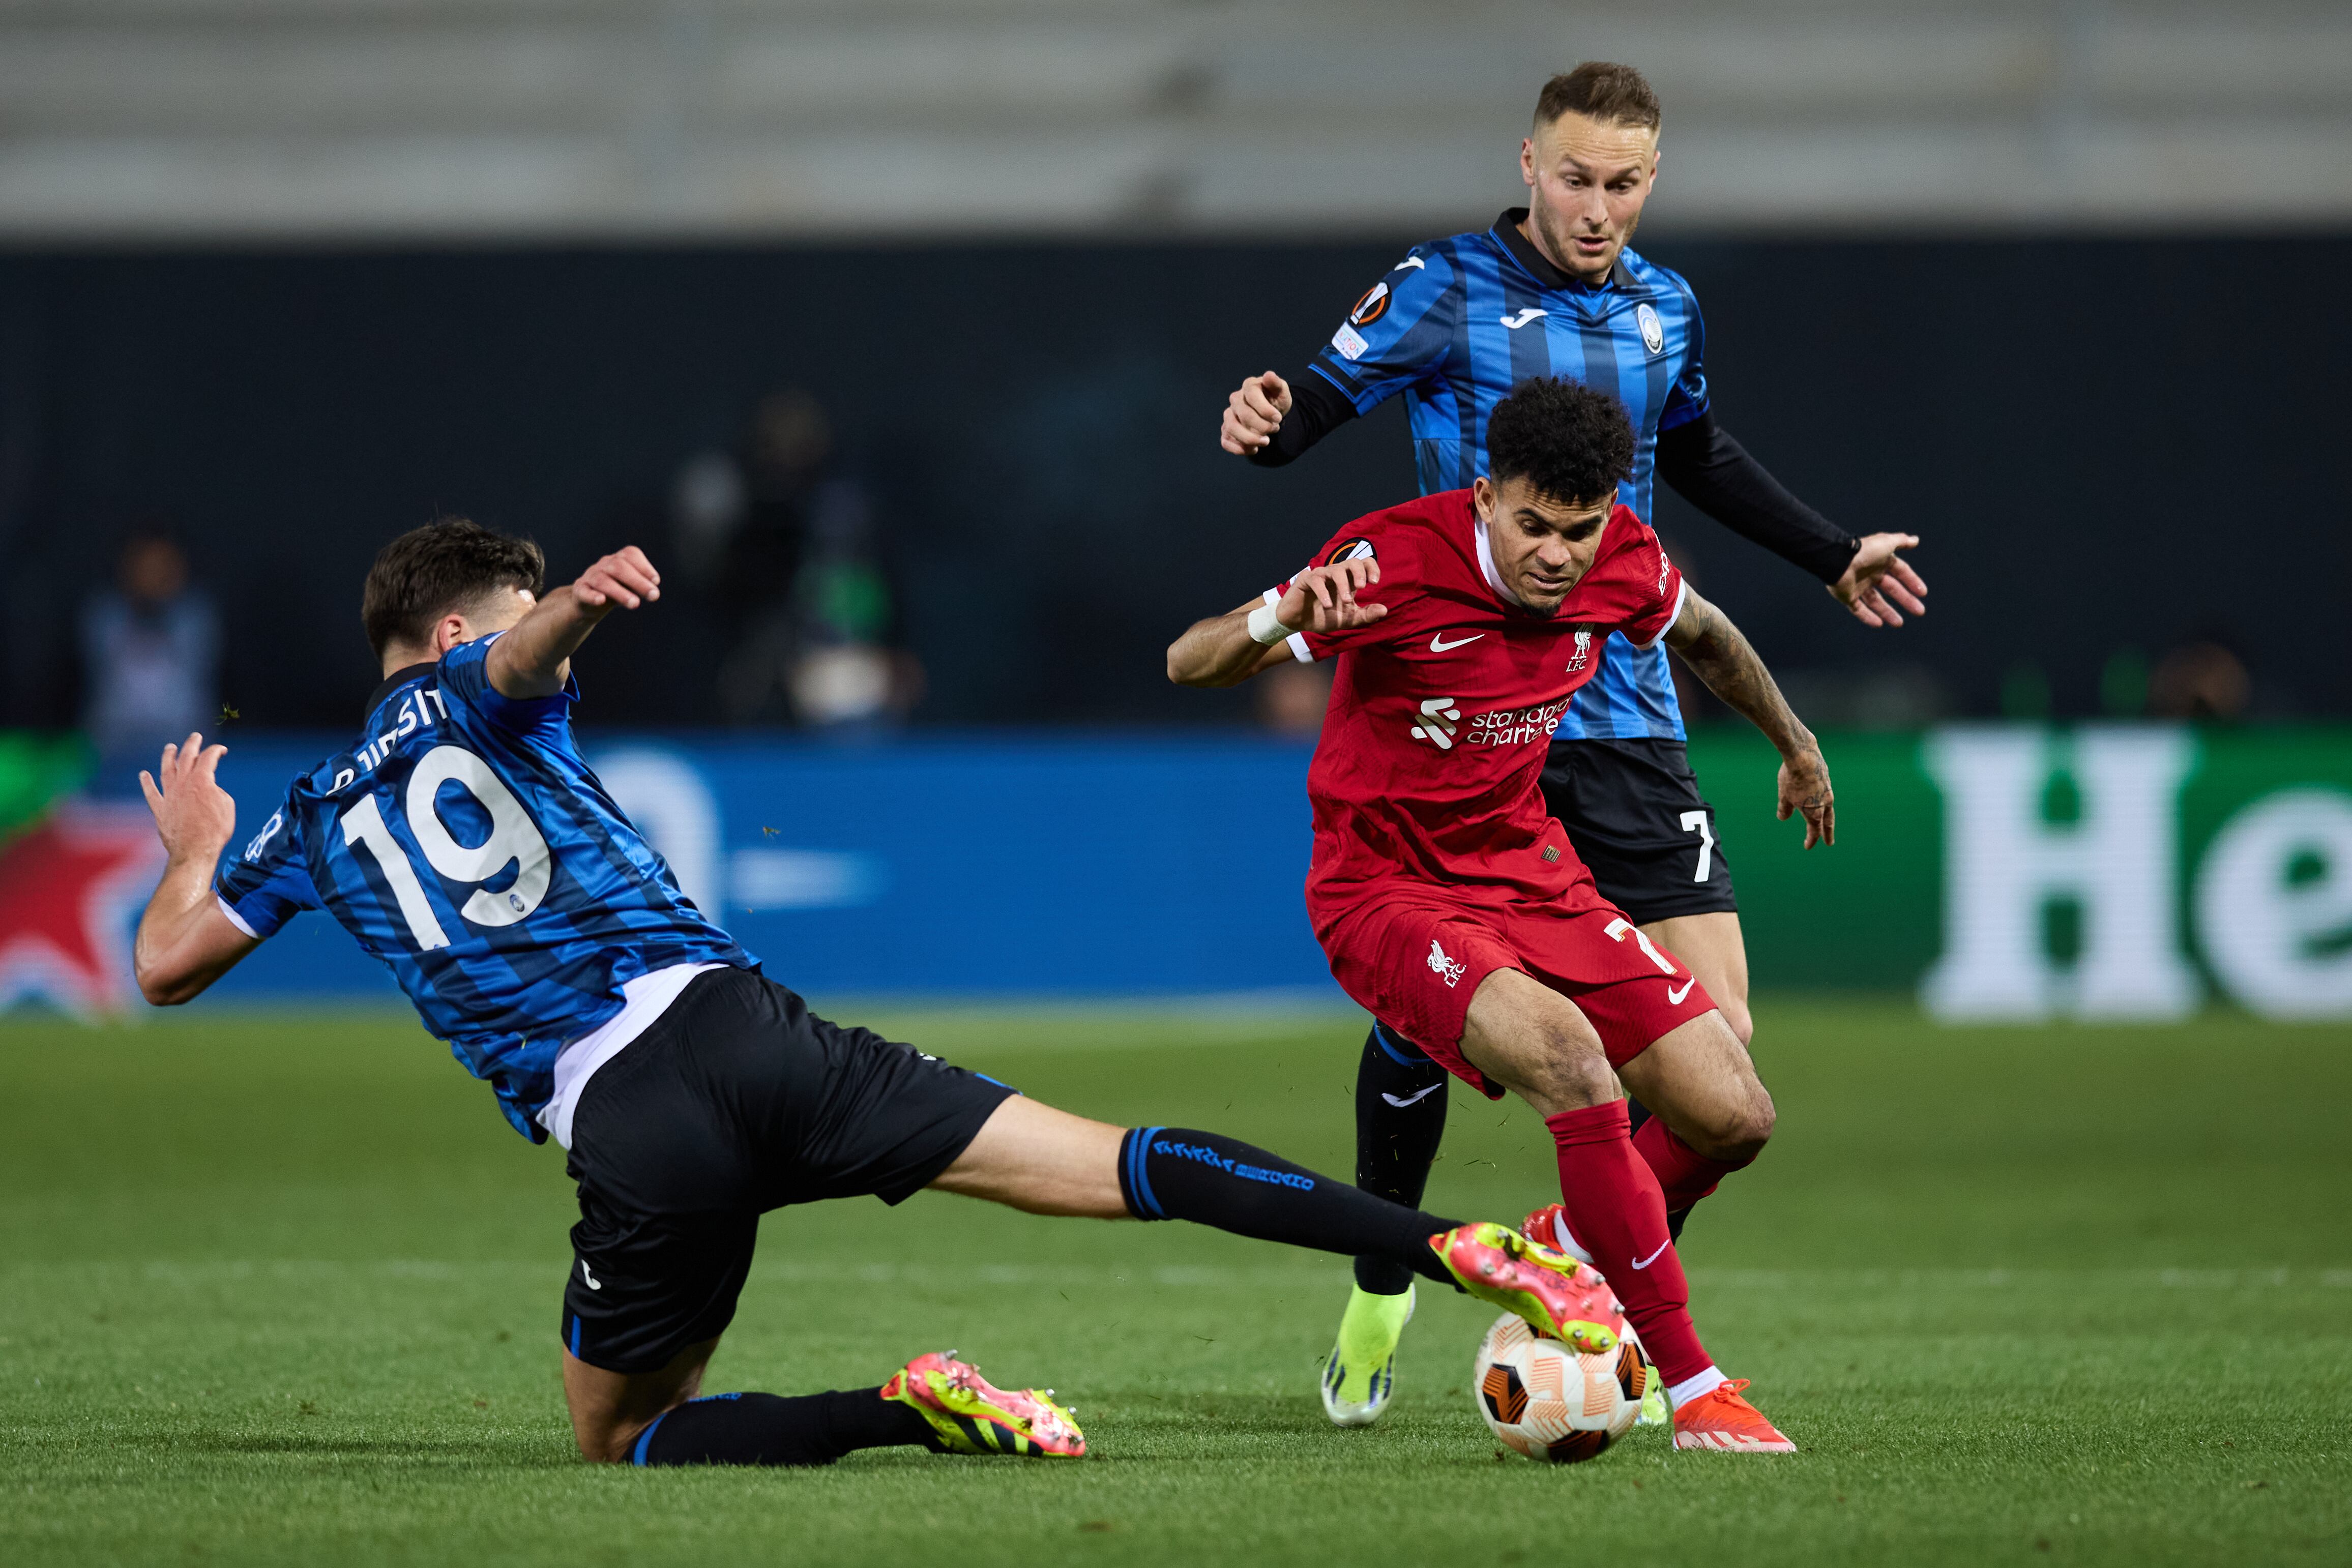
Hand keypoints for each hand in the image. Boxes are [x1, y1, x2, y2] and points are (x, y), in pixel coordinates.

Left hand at [139, 733, 236, 864]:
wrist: (195, 850)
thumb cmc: (215, 830)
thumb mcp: (227, 806)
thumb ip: (217, 791)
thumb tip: (208, 789)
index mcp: (202, 780)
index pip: (208, 757)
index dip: (216, 751)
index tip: (221, 750)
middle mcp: (183, 783)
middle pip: (186, 757)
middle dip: (192, 744)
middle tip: (195, 737)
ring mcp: (169, 795)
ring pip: (166, 769)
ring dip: (168, 756)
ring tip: (170, 747)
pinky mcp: (160, 808)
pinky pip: (151, 792)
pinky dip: (147, 782)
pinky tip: (144, 774)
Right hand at [572, 546, 661, 612]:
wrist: (587, 603)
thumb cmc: (615, 591)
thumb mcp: (629, 586)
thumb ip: (640, 586)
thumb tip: (653, 592)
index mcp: (618, 560)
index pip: (630, 554)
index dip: (644, 566)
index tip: (656, 581)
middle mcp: (604, 565)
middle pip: (618, 567)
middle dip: (637, 581)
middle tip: (654, 596)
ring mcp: (590, 577)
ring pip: (603, 581)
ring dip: (620, 592)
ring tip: (635, 604)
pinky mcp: (579, 591)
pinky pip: (584, 591)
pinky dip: (592, 596)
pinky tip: (601, 600)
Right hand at [1219, 371, 1292, 454]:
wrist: (1273, 416)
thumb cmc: (1276, 401)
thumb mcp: (1281, 391)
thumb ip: (1276, 384)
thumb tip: (1269, 375)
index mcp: (1249, 387)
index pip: (1252, 396)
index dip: (1265, 409)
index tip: (1279, 419)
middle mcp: (1236, 400)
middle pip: (1244, 415)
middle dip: (1262, 425)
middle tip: (1275, 429)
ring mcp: (1229, 416)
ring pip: (1231, 428)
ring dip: (1249, 438)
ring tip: (1266, 442)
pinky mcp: (1226, 431)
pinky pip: (1225, 442)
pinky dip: (1239, 448)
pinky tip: (1254, 449)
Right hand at [1276, 556, 1386, 634]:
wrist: (1298, 623)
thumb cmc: (1324, 617)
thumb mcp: (1348, 619)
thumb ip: (1366, 615)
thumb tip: (1385, 610)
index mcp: (1349, 580)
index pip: (1364, 563)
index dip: (1371, 568)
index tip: (1375, 582)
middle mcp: (1336, 574)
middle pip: (1352, 561)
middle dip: (1359, 572)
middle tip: (1362, 587)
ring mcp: (1321, 575)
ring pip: (1335, 569)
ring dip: (1343, 585)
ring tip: (1346, 602)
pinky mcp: (1306, 579)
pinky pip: (1316, 580)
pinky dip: (1324, 592)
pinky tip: (1328, 606)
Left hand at [1776, 744, 1834, 848]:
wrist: (1803, 755)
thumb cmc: (1792, 779)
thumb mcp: (1784, 797)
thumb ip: (1784, 809)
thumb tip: (1783, 818)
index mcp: (1815, 812)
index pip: (1814, 831)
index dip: (1811, 840)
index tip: (1808, 846)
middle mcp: (1825, 803)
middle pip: (1827, 822)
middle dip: (1827, 834)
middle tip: (1829, 843)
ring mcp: (1828, 790)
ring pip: (1828, 807)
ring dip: (1826, 816)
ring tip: (1824, 821)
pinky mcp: (1826, 778)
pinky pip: (1825, 793)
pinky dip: (1822, 799)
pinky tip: (1819, 797)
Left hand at [1829, 533, 1926, 627]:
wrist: (1839, 561)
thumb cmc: (1864, 551)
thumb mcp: (1886, 543)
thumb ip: (1901, 541)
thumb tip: (1915, 540)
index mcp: (1880, 561)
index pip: (1900, 572)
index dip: (1912, 581)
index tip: (1923, 593)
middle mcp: (1870, 574)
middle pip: (1891, 589)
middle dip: (1906, 600)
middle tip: (1919, 611)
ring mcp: (1858, 585)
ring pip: (1876, 602)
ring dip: (1888, 612)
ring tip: (1899, 623)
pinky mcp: (1847, 596)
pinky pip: (1858, 609)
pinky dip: (1868, 617)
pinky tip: (1879, 624)